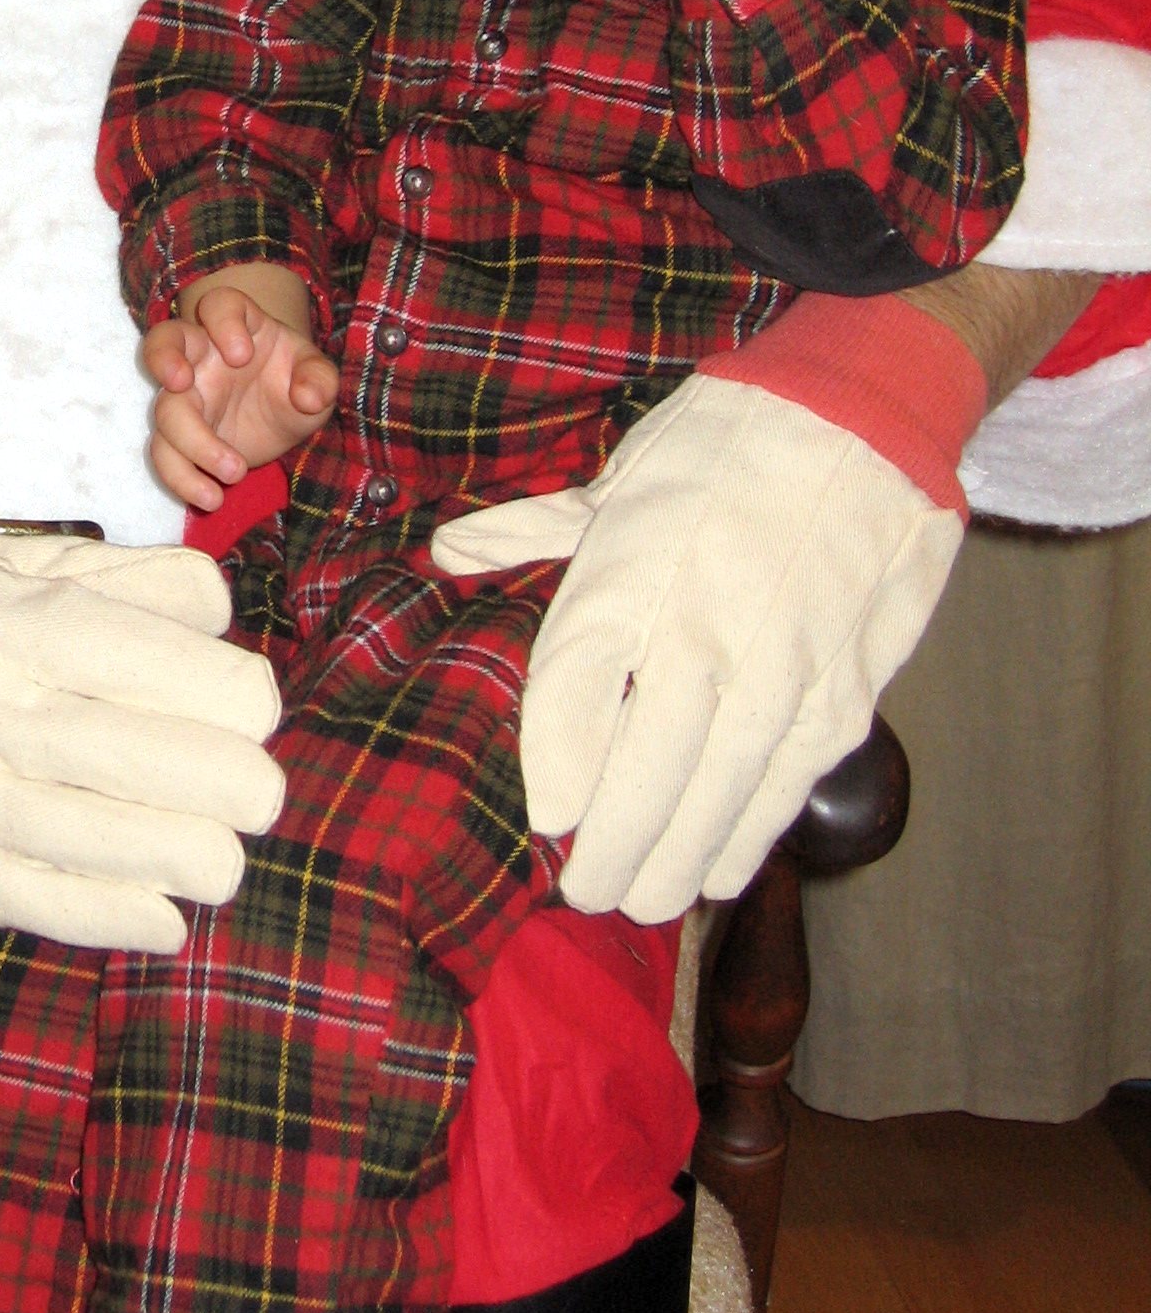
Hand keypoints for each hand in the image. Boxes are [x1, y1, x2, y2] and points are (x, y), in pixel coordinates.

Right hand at [0, 536, 286, 950]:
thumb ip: (136, 578)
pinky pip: (43, 903)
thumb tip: (225, 619)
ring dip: (189, 856)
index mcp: (10, 619)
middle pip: (140, 758)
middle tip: (257, 789)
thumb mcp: (29, 562)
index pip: (143, 660)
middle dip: (228, 783)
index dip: (226, 692)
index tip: (254, 705)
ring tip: (223, 851)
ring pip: (102, 841)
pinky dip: (118, 917)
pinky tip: (169, 916)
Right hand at [142, 267, 340, 511]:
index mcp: (237, 327)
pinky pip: (164, 453)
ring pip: (163, 410)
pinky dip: (181, 478)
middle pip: (164, 341)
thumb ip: (319, 379)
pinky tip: (211, 498)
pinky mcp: (179, 436)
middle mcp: (201, 356)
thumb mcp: (317, 377)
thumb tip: (306, 396)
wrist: (280, 414)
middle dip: (163, 357)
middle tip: (181, 382)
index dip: (223, 323)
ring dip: (190, 444)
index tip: (241, 355)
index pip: (219, 306)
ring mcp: (185, 396)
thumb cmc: (294, 380)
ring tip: (234, 473)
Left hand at [430, 365, 963, 921]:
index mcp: (631, 574)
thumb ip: (533, 531)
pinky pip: (787, 786)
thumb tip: (447, 553)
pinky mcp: (846, 690)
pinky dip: (748, 836)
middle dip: (611, 850)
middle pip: (643, 774)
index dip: (555, 772)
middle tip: (589, 892)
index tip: (547, 821)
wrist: (866, 414)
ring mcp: (781, 669)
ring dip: (676, 862)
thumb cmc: (726, 444)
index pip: (573, 695)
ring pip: (718, 799)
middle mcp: (702, 632)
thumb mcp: (620, 476)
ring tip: (643, 898)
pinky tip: (718, 868)